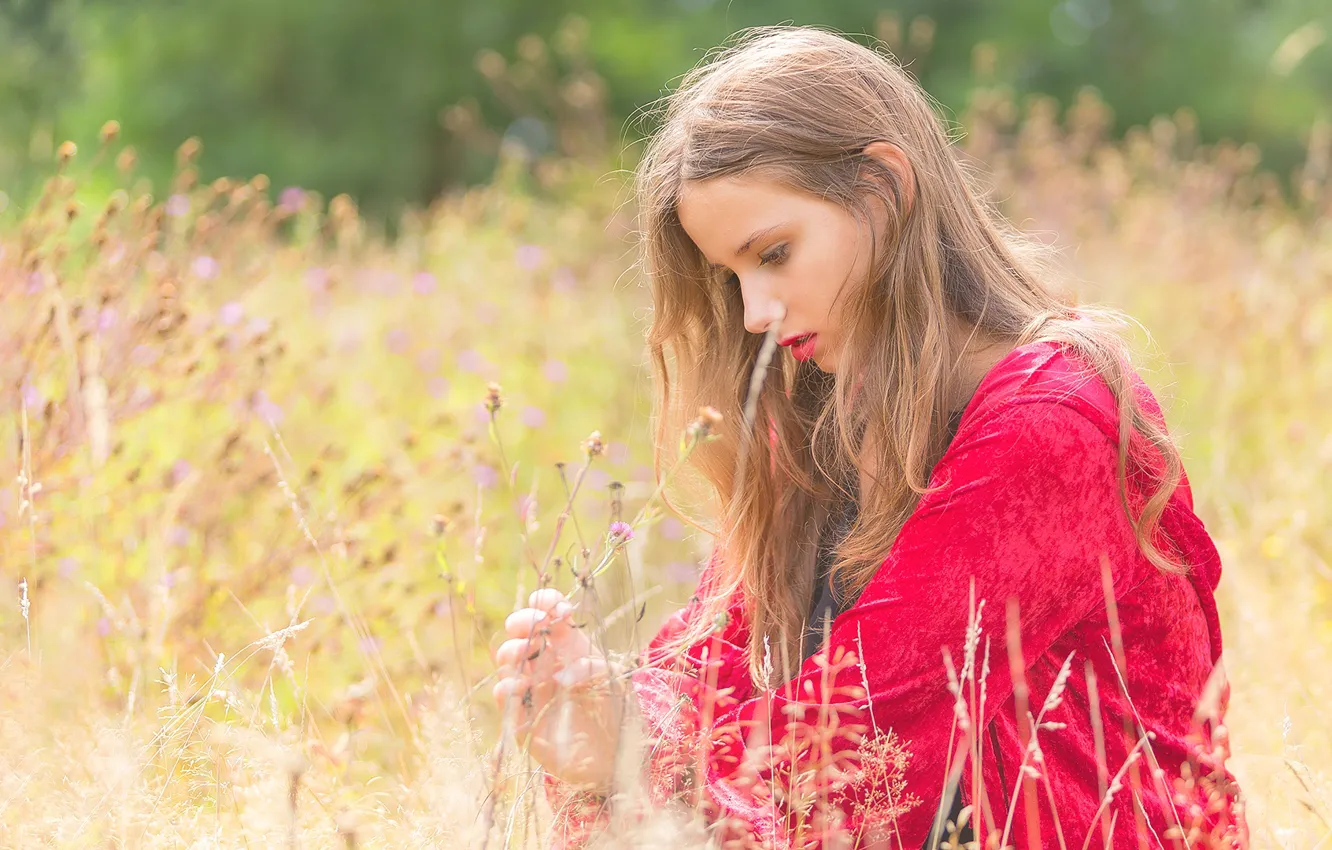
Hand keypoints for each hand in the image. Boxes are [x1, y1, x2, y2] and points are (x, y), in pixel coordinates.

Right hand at [491, 588, 625, 789]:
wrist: (613, 759)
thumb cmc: (617, 714)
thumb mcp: (614, 682)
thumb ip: (593, 667)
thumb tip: (560, 675)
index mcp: (570, 647)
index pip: (551, 613)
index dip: (545, 602)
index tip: (545, 604)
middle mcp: (547, 662)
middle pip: (521, 631)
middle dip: (521, 622)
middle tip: (529, 626)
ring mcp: (531, 687)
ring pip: (506, 660)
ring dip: (511, 652)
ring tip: (523, 657)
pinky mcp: (521, 717)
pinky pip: (503, 696)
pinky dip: (506, 687)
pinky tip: (520, 687)